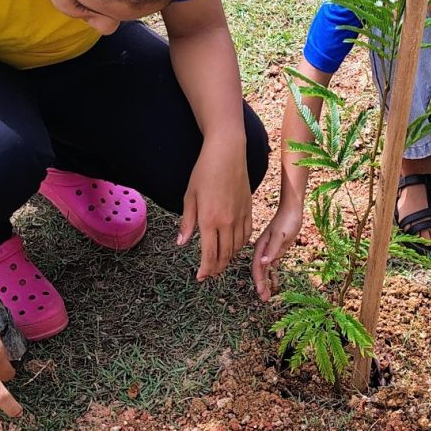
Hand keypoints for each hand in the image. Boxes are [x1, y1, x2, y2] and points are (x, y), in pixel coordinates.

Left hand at [177, 137, 252, 282]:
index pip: (210, 255)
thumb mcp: (189, 197)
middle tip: (209, 274)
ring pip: (237, 247)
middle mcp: (227, 222)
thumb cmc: (204, 172)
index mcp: (210, 220)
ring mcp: (240, 216)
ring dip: (228, 258)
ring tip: (219, 262)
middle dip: (216, 268)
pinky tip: (233, 246)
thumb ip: (187, 222)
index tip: (201, 277)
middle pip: (225, 255)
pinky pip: (247, 235)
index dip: (206, 270)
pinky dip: (240, 245)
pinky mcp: (249, 209)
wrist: (227, 153)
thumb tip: (182, 243)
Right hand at [250, 199, 302, 301]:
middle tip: (265, 299)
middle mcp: (263, 250)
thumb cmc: (287, 221)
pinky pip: (274, 266)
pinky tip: (275, 283)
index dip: (258, 280)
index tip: (260, 292)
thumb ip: (273, 249)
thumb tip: (264, 262)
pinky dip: (274, 275)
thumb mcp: (281, 235)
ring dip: (267, 282)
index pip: (257, 267)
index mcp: (261, 246)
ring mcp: (270, 251)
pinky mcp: (277, 250)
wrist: (293, 210)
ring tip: (269, 295)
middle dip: (261, 285)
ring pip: (267, 270)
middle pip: (260, 271)